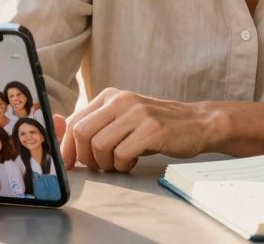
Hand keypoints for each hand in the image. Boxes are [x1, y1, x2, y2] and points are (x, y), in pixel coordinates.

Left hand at [63, 88, 211, 172]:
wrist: (196, 122)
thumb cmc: (155, 126)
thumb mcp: (124, 119)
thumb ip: (99, 127)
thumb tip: (67, 146)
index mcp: (110, 96)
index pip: (75, 121)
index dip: (67, 147)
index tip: (69, 164)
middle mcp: (121, 100)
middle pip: (82, 133)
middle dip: (85, 157)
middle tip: (99, 166)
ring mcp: (137, 113)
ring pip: (100, 145)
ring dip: (106, 163)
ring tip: (119, 163)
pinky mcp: (152, 129)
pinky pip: (122, 154)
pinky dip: (124, 165)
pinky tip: (133, 162)